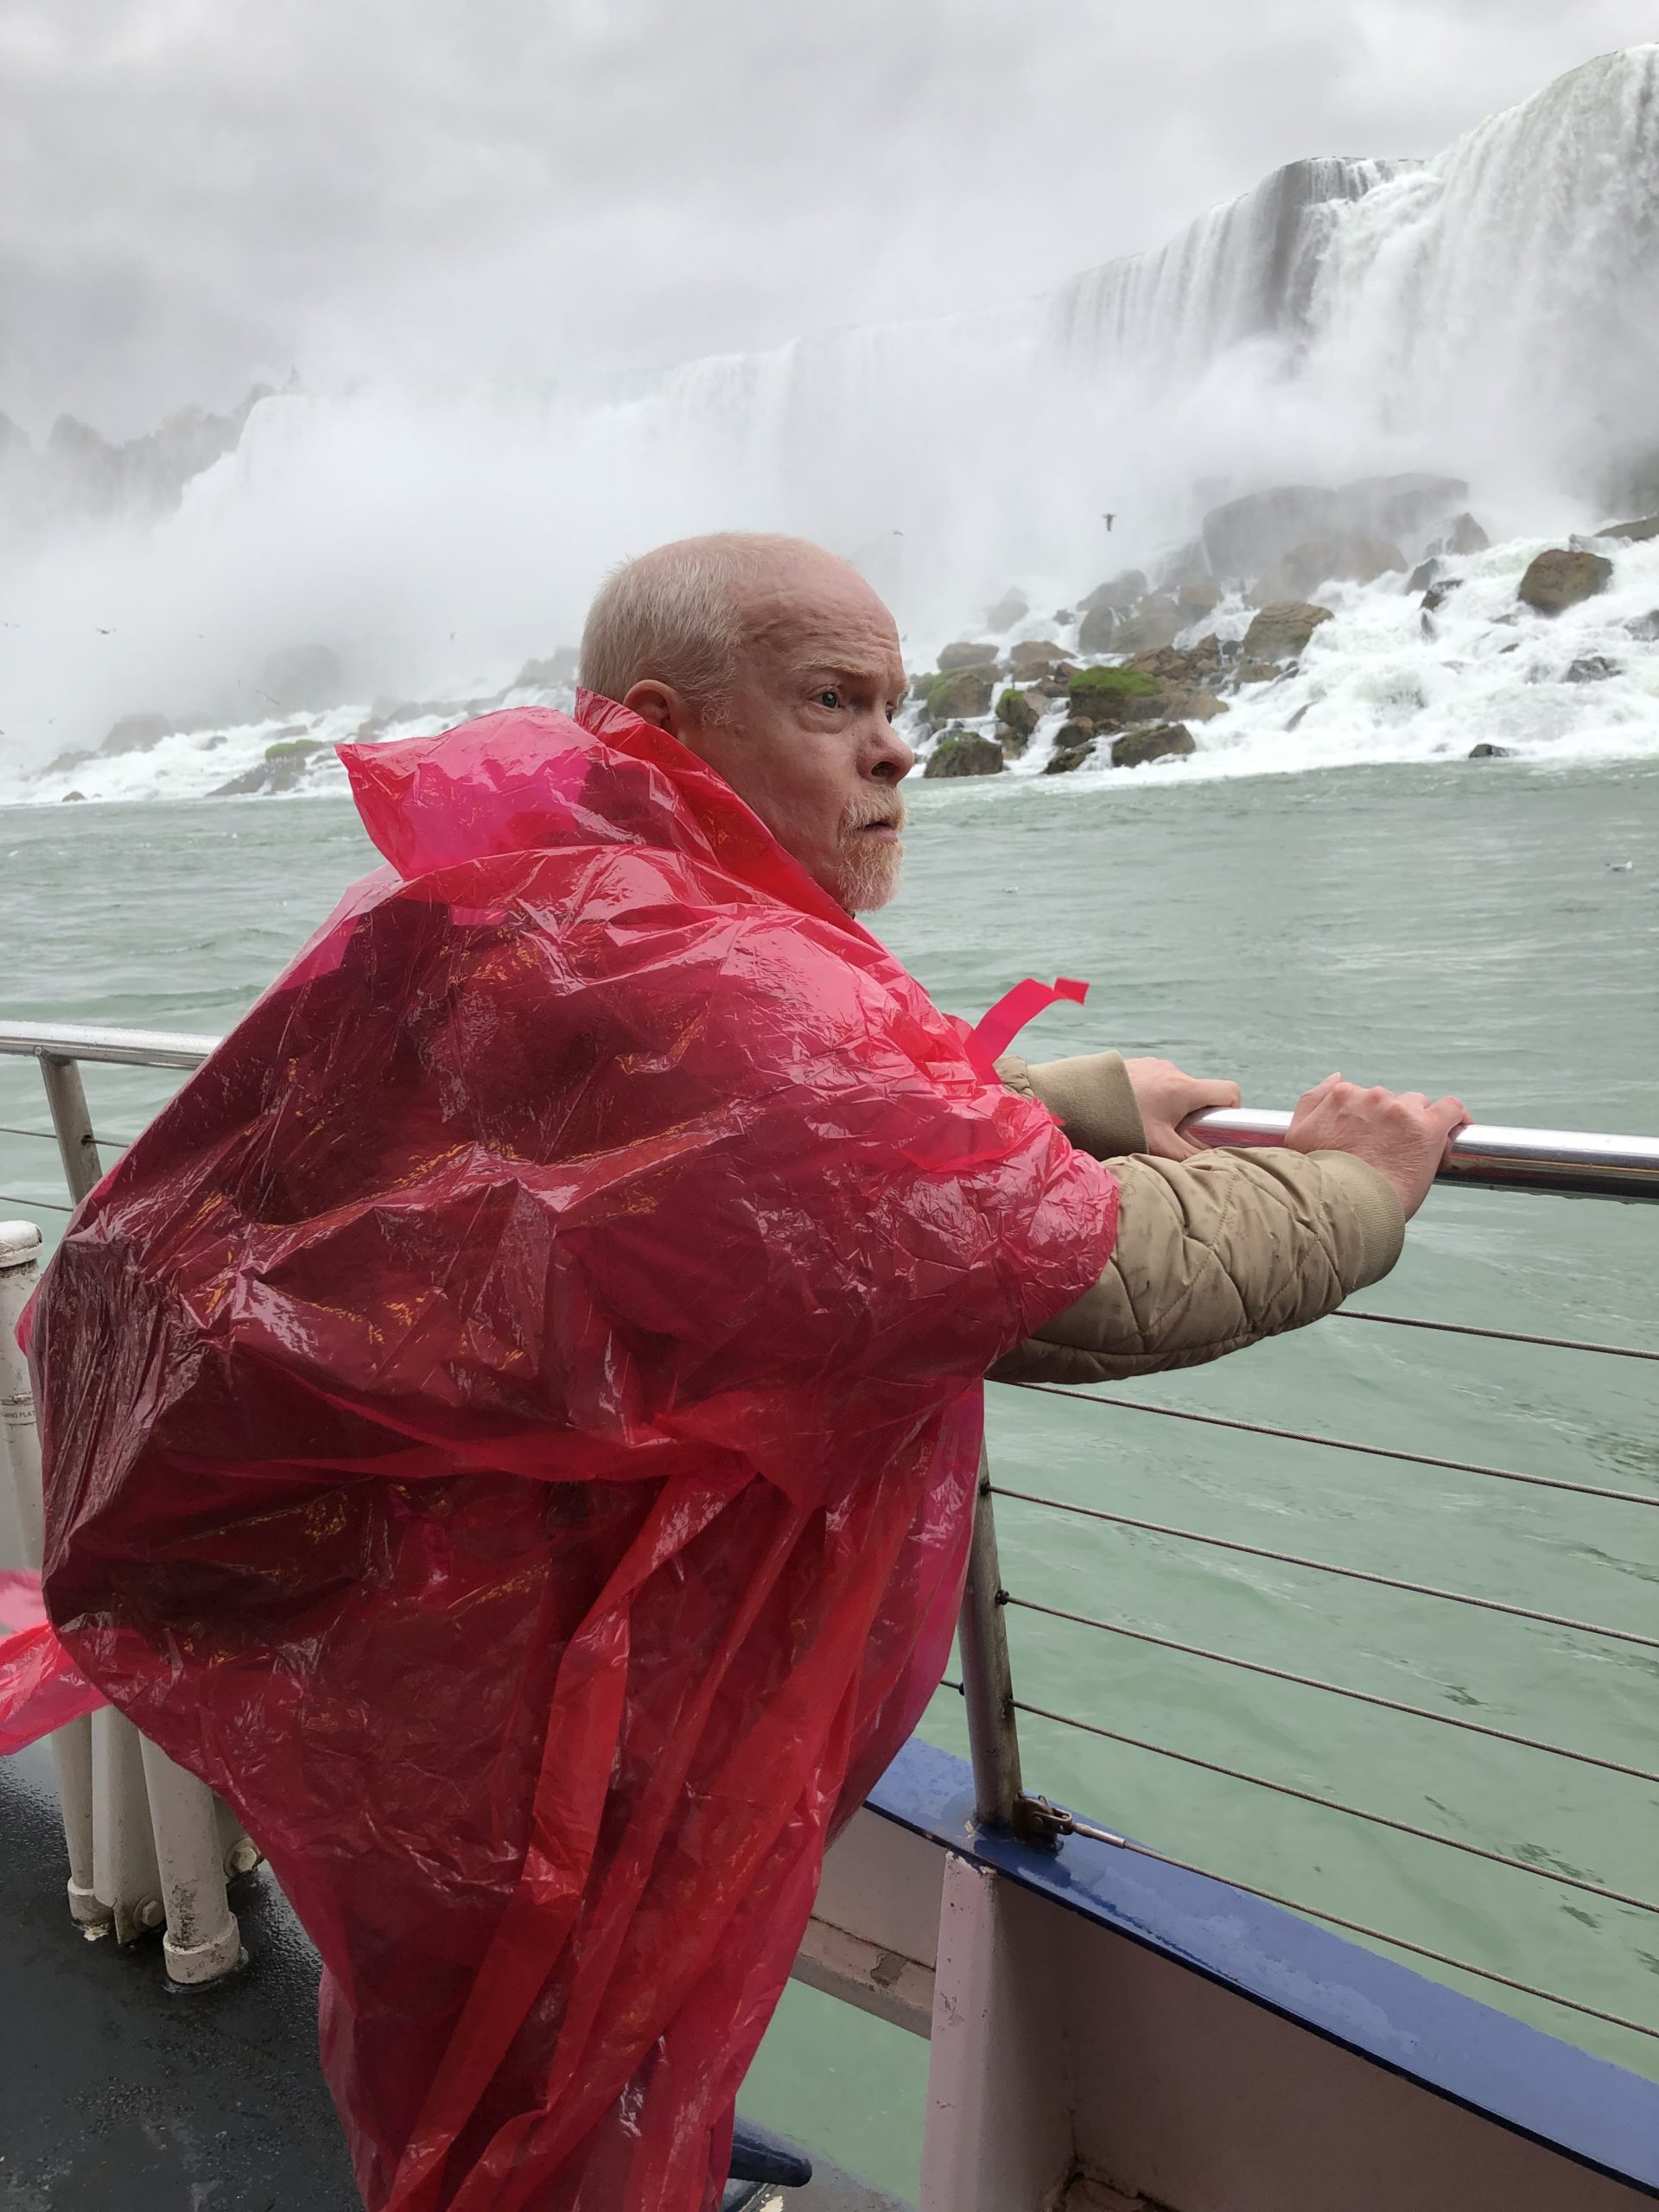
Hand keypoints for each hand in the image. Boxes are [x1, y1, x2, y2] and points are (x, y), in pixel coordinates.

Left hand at [1124, 1057, 1241, 1159]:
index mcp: (1184, 1088)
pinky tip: (1132, 1112)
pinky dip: (1152, 1097)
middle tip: (1173, 1135)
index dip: (1232, 1110)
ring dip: (1170, 1107)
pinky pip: (1156, 1081)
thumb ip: (1189, 1156)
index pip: (1229, 1091)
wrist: (1075, 1100)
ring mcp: (1153, 1064)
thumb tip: (1213, 1163)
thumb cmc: (1119, 1124)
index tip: (1217, 1128)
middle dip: (1194, 1115)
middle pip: (1200, 1093)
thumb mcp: (1158, 1146)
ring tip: (1146, 1124)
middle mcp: (1172, 1071)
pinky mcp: (1136, 1064)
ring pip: (1177, 1088)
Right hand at [1285, 1073, 1469, 1218]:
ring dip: (1419, 1124)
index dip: (1372, 1121)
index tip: (1374, 1141)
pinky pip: (1452, 1109)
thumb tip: (1338, 1077)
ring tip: (1418, 1152)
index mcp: (1342, 1097)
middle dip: (1393, 1124)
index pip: (1364, 1098)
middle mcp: (1371, 1098)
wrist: (1343, 1207)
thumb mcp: (1297, 1136)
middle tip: (1391, 1154)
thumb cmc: (1317, 1180)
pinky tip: (1458, 1129)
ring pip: (1419, 1107)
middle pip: (1391, 1103)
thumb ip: (1314, 1100)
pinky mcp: (1427, 1129)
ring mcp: (1400, 1112)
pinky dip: (1457, 1117)